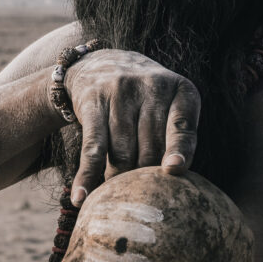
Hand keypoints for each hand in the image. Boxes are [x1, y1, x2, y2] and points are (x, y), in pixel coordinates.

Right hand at [62, 50, 199, 204]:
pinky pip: (93, 146)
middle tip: (140, 192)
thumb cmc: (145, 100)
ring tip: (116, 192)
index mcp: (180, 89)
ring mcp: (120, 92)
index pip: (182, 126)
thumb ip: (178, 137)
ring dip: (118, 178)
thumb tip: (170, 178)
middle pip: (151, 148)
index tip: (173, 168)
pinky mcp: (93, 102)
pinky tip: (81, 196)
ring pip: (123, 152)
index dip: (178, 149)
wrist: (100, 65)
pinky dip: (87, 174)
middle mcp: (152, 86)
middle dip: (145, 176)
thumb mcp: (169, 106)